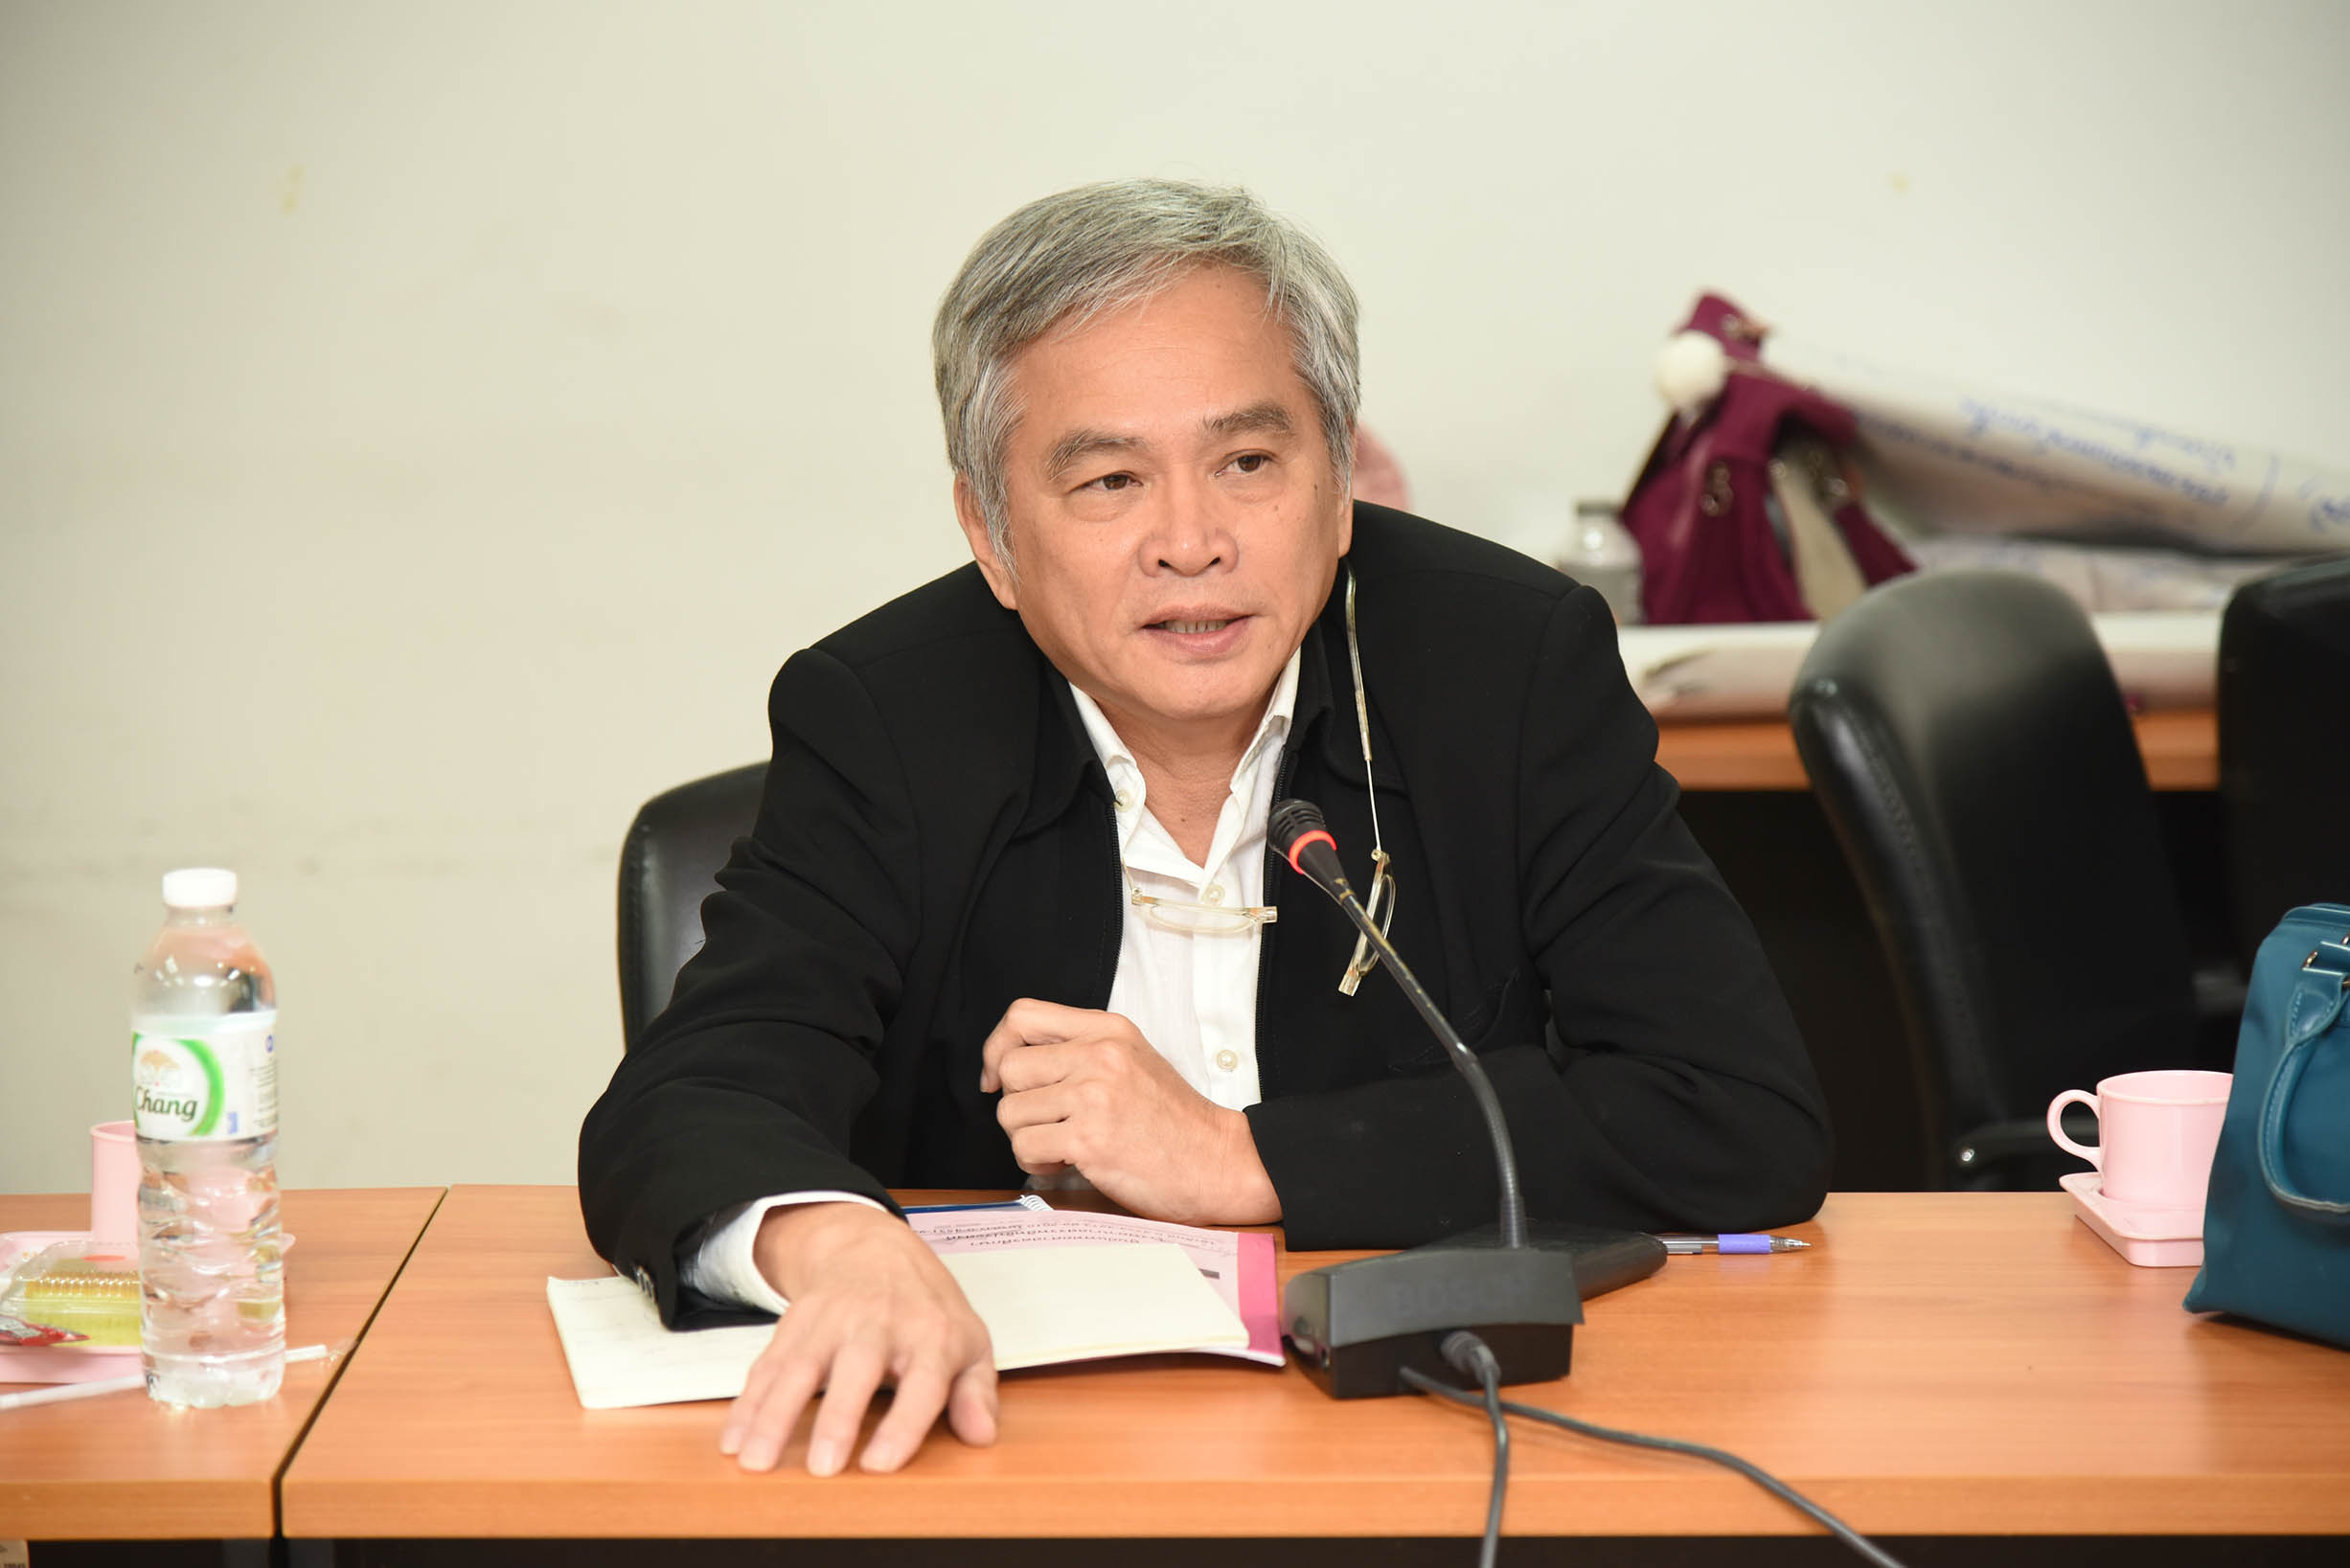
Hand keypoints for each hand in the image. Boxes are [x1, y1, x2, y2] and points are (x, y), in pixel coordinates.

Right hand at [719, 1202, 996, 1474]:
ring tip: (756, 1460)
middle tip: (822, 1467)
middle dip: (838, 1418)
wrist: (873, 1247)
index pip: (923, 1380)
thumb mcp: (968, 1342)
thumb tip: (982, 1436)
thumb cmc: (927, 1310)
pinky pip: (767, 1364)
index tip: (881, 1464)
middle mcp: (879, 1323)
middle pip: (856, 1369)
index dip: (904, 1423)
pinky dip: (747, 1404)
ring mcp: (832, 1320)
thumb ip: (975, 1392)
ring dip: (774, 1414)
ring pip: (800, 1366)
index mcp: (930, 1334)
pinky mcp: (794, 1324)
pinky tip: (733, 1440)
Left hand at [979, 998, 1280, 1225]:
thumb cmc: (1173, 1120)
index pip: (1022, 1016)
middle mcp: (1099, 1054)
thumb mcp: (1132, 1060)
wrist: (1217, 1161)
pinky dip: (1037, 1163)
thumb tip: (1009, 1066)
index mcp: (1108, 1030)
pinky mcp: (1088, 1138)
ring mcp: (1094, 1095)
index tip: (999, 1078)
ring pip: (1010, 1112)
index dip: (998, 1047)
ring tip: (1064, 1146)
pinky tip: (1068, 1163)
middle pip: (1010, 1068)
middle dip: (1017, 1104)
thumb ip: (1081, 1051)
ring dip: (1028, 1138)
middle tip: (1047, 1123)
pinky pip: (1025, 1147)